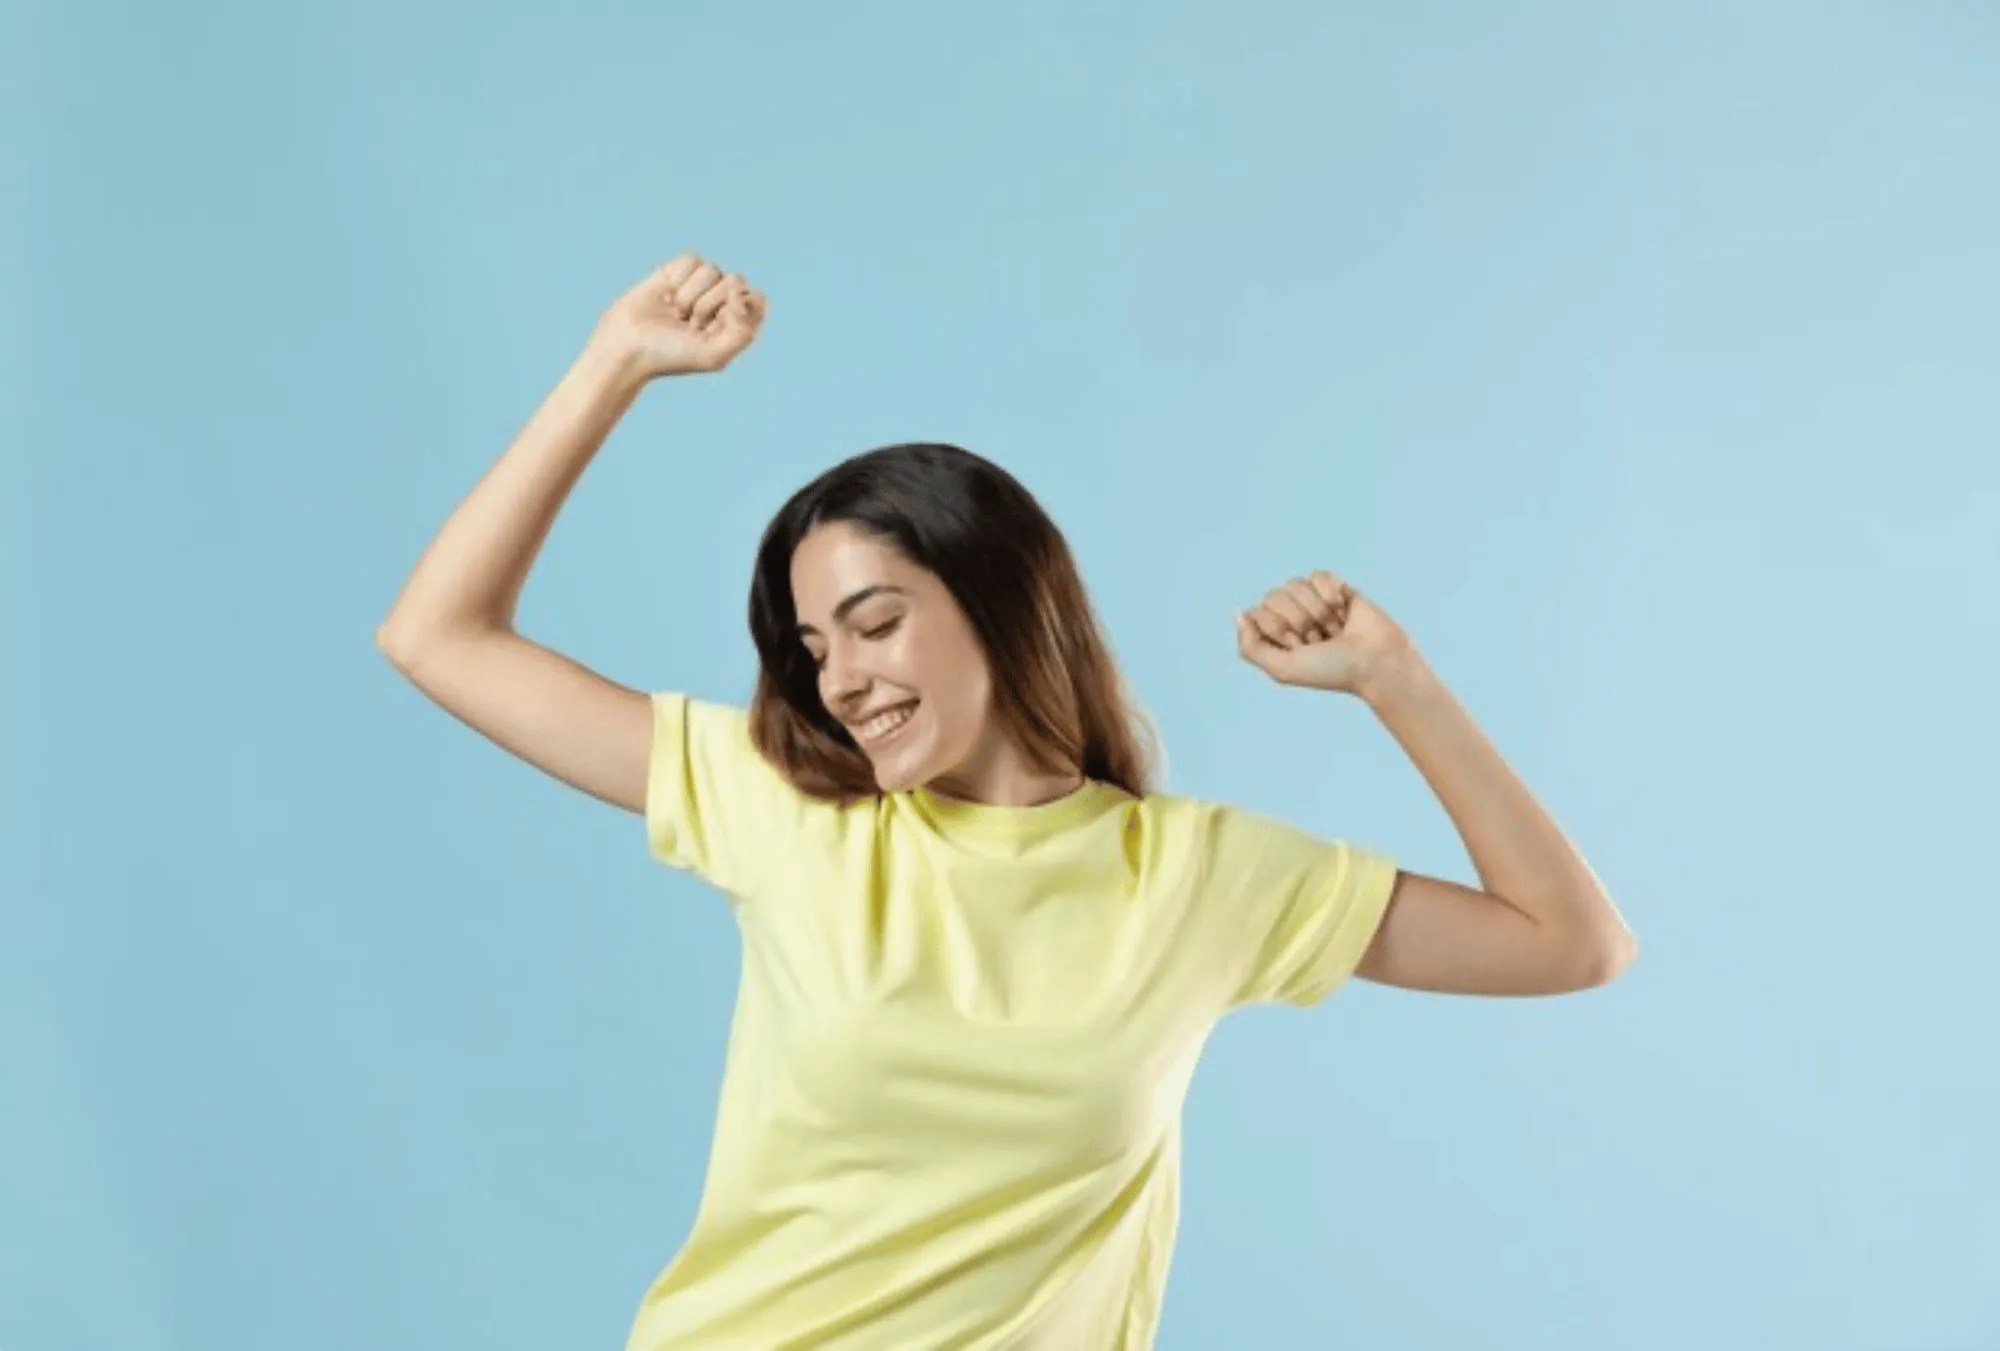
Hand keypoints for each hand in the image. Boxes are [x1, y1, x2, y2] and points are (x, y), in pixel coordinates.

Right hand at [591, 253, 766, 378]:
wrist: (628, 345)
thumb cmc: (671, 355)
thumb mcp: (714, 355)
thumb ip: (743, 331)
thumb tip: (741, 294)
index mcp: (736, 325)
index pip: (757, 300)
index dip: (743, 304)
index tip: (725, 317)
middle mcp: (721, 303)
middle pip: (736, 281)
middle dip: (710, 303)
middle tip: (691, 325)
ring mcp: (700, 286)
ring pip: (712, 269)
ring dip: (691, 295)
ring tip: (677, 314)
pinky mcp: (677, 272)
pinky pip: (691, 260)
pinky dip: (678, 279)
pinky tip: (666, 297)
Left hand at [1235, 570, 1417, 697]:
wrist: (1376, 662)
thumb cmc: (1332, 670)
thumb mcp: (1283, 669)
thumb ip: (1250, 647)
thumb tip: (1238, 614)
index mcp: (1275, 635)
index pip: (1257, 612)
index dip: (1278, 629)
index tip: (1299, 647)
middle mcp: (1291, 616)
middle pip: (1274, 595)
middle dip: (1299, 620)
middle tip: (1320, 640)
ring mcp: (1313, 601)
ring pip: (1296, 584)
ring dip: (1317, 610)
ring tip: (1334, 628)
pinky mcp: (1335, 588)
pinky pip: (1318, 575)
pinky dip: (1330, 593)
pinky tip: (1343, 610)